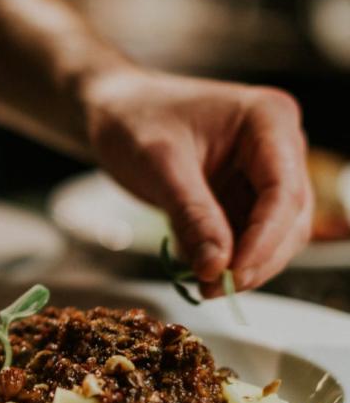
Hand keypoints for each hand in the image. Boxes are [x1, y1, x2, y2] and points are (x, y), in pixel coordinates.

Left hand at [82, 68, 313, 294]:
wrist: (113, 113)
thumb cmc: (134, 122)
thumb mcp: (160, 167)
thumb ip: (192, 216)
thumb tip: (218, 269)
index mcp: (267, 121)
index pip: (284, 192)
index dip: (264, 241)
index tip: (232, 276)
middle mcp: (276, 147)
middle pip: (289, 219)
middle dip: (255, 260)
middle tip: (212, 289)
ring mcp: (260, 173)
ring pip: (272, 234)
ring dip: (241, 265)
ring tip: (201, 283)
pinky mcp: (240, 195)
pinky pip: (244, 236)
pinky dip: (224, 257)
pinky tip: (194, 263)